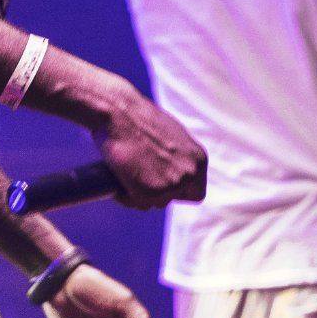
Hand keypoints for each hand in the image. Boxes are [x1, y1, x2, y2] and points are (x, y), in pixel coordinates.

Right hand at [96, 83, 206, 210]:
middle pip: (175, 198)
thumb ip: (177, 156)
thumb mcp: (169, 136)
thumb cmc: (138, 119)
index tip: (163, 183)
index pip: (196, 191)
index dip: (178, 190)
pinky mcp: (152, 193)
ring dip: (140, 193)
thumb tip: (168, 170)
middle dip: (158, 193)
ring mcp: (172, 185)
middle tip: (140, 176)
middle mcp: (190, 173)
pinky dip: (125, 195)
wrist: (119, 113)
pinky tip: (118, 177)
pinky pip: (137, 203)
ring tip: (126, 172)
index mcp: (198, 159)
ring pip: (155, 203)